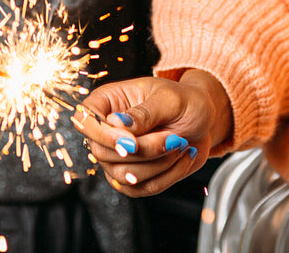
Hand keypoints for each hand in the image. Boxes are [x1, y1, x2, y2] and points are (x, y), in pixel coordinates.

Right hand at [73, 70, 232, 196]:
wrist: (205, 121)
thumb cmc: (186, 101)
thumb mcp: (169, 99)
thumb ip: (143, 113)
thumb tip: (116, 123)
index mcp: (108, 101)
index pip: (84, 120)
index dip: (102, 135)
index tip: (132, 142)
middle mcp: (108, 130)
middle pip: (103, 153)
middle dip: (144, 151)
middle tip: (172, 138)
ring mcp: (119, 156)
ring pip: (124, 175)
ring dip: (158, 165)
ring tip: (180, 145)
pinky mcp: (134, 176)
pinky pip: (142, 189)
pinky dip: (167, 177)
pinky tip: (182, 158)